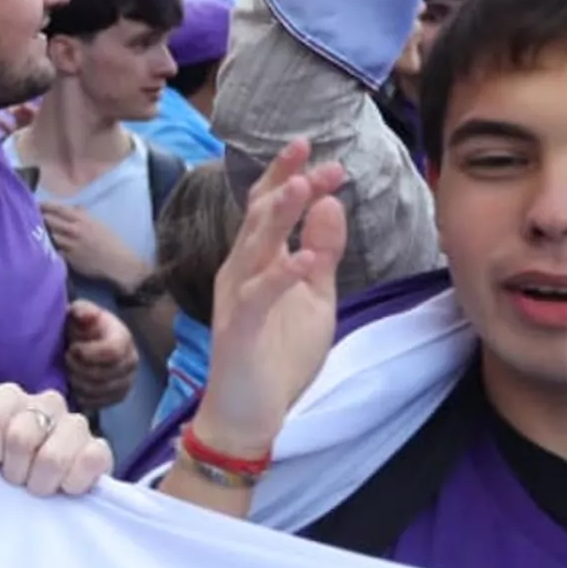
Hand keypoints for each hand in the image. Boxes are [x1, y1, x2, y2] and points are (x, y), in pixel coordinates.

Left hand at [0, 385, 112, 497]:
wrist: (49, 488)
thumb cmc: (8, 467)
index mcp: (11, 396)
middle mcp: (46, 401)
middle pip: (20, 438)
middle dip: (15, 471)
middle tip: (17, 479)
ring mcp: (76, 423)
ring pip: (52, 457)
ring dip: (42, 482)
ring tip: (39, 485)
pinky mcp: (100, 448)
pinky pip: (88, 462)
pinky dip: (72, 484)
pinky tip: (66, 485)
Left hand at [40, 201, 152, 293]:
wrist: (118, 263)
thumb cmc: (110, 242)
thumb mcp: (98, 223)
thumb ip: (84, 215)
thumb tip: (72, 207)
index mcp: (83, 219)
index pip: (59, 209)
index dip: (45, 205)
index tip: (34, 203)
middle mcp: (75, 230)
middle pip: (50, 221)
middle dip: (38, 218)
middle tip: (28, 216)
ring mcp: (71, 245)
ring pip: (50, 236)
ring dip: (41, 233)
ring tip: (31, 232)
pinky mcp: (70, 259)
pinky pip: (54, 251)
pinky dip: (47, 248)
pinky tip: (39, 248)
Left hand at [63, 301, 138, 411]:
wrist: (86, 342)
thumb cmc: (82, 326)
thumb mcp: (80, 312)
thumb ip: (81, 310)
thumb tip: (84, 314)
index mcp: (123, 339)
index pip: (113, 352)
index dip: (88, 353)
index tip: (72, 348)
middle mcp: (131, 361)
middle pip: (105, 375)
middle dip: (79, 369)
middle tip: (66, 360)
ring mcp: (126, 381)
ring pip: (102, 391)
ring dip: (80, 383)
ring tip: (69, 372)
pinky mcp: (118, 397)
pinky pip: (101, 404)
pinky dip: (84, 397)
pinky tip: (74, 386)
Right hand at [192, 138, 349, 457]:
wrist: (250, 414)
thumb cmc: (278, 356)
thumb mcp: (314, 298)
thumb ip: (322, 252)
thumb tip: (330, 203)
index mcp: (258, 261)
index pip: (271, 210)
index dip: (293, 179)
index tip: (328, 160)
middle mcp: (240, 271)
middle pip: (259, 217)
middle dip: (286, 183)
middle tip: (311, 153)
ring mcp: (236, 298)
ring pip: (254, 247)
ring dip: (278, 216)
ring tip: (302, 187)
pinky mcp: (237, 329)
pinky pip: (257, 297)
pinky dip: (278, 276)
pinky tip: (300, 259)